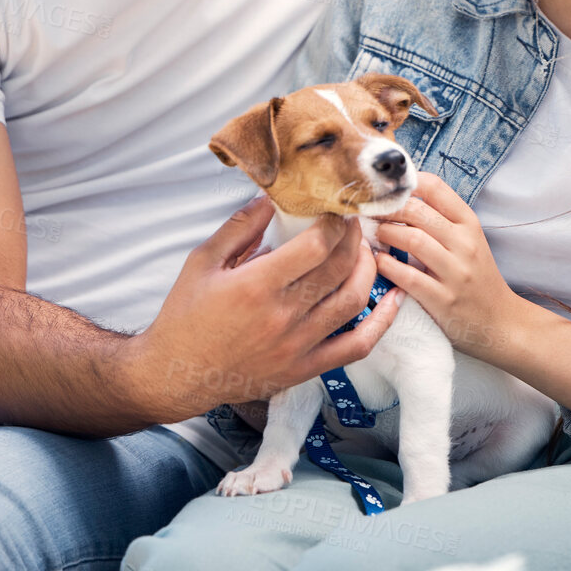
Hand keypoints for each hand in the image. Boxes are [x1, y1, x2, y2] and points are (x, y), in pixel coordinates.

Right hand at [129, 195, 404, 420]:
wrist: (178, 373)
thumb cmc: (186, 314)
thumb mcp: (202, 260)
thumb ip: (239, 227)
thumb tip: (271, 197)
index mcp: (257, 285)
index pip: (316, 246)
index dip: (335, 223)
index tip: (337, 209)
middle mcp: (282, 316)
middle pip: (340, 268)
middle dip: (354, 238)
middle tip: (354, 223)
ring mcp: (297, 346)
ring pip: (354, 301)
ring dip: (368, 269)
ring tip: (364, 251)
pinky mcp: (305, 368)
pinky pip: (357, 346)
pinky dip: (382, 323)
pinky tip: (393, 300)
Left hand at [372, 174, 522, 360]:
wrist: (500, 321)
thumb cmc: (477, 277)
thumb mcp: (469, 241)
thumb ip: (441, 220)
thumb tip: (400, 198)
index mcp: (469, 224)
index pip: (436, 188)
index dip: (406, 183)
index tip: (387, 189)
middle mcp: (465, 244)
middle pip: (417, 211)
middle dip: (387, 209)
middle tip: (369, 212)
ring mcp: (455, 272)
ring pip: (412, 240)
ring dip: (385, 234)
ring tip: (374, 234)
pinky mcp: (443, 299)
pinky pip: (408, 277)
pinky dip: (387, 266)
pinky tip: (380, 262)